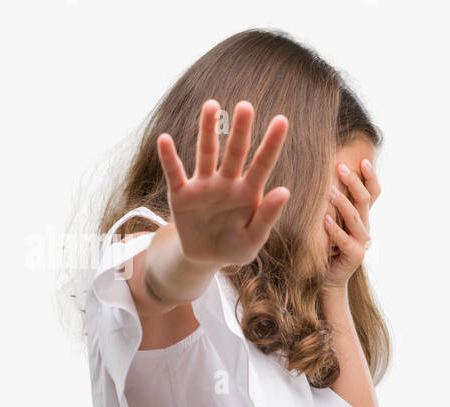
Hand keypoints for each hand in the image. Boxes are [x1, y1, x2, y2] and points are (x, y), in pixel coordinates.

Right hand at [157, 99, 290, 266]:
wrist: (205, 259)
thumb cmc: (235, 247)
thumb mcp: (253, 239)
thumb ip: (267, 217)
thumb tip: (284, 191)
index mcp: (249, 192)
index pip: (263, 164)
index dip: (272, 143)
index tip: (282, 120)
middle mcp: (227, 183)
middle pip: (235, 151)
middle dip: (240, 129)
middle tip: (245, 106)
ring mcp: (203, 185)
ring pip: (206, 153)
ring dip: (208, 130)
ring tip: (212, 106)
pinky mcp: (181, 194)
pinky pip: (174, 172)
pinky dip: (169, 157)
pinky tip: (165, 139)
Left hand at [322, 157, 380, 290]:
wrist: (326, 279)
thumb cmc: (325, 247)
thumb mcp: (331, 221)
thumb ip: (333, 204)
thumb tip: (324, 174)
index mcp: (362, 217)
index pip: (373, 193)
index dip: (371, 177)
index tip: (363, 160)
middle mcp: (365, 227)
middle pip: (365, 200)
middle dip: (353, 182)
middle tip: (339, 167)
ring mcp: (362, 243)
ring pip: (355, 218)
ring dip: (342, 202)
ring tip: (328, 190)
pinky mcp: (355, 257)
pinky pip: (344, 240)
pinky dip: (335, 229)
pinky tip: (324, 220)